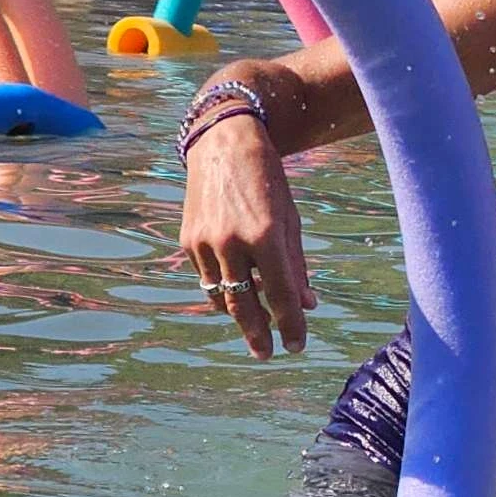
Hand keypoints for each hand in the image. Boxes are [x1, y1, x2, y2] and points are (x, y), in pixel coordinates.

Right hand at [177, 111, 316, 358]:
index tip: (297, 346)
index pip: (280, 296)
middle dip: (258, 335)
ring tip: (256, 326)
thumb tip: (308, 305)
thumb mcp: (291, 219)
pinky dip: (222, 290)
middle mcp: (231, 243)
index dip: (291, 326)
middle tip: (268, 355)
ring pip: (221, 296)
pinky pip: (206, 278)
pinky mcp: (187, 239)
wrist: (222, 142)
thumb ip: (298, 265)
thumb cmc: (267, 180)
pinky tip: (236, 294)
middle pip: (244, 306)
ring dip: (239, 315)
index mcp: (264, 237)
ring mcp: (204, 243)